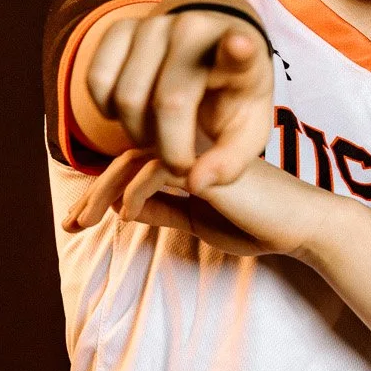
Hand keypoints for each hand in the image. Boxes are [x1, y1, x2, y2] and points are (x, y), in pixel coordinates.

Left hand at [62, 148, 329, 258]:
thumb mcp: (198, 219)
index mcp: (189, 155)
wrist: (300, 224)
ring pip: (133, 162)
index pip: (134, 164)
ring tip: (83, 221)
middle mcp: (191, 145)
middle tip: (71, 224)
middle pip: (126, 159)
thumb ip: (164, 209)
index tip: (78, 221)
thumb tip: (124, 207)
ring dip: (103, 193)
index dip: (102, 191)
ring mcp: (199, 151)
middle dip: (93, 193)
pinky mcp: (207, 164)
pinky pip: (156, 172)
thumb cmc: (256, 221)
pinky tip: (129, 215)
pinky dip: (136, 194)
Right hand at [85, 4, 273, 193]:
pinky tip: (132, 113)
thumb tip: (194, 183)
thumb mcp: (245, 132)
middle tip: (178, 158)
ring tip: (159, 136)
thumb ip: (229, 164)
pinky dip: (107, 110)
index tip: (240, 44)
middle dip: (168, 148)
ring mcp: (154, 25)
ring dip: (137, 133)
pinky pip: (97, 81)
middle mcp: (196, 30)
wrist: (207, 53)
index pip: (241, 50)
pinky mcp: (120, 27)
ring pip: (125, 96)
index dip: (239, 50)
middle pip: (168, 103)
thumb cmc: (230, 97)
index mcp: (241, 53)